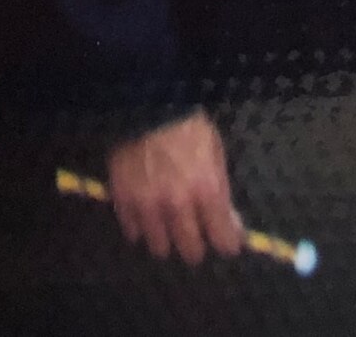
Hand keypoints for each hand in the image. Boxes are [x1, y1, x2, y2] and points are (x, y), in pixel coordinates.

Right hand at [108, 110, 242, 264]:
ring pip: (159, 247)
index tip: (227, 242)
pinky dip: (140, 228)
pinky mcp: (123, 200)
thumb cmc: (189, 125)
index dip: (227, 243)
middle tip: (195, 236)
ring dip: (166, 240)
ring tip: (168, 227)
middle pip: (190, 250)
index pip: (223, 239)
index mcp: (207, 191)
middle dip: (196, 246)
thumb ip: (222, 192)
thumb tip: (232, 223)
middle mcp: (178, 205)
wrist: (148, 104)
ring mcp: (148, 206)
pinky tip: (145, 216)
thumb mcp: (216, 153)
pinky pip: (132, 231)